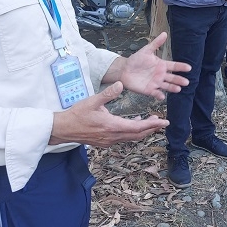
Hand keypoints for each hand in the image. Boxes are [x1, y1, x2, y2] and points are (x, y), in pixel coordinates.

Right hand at [50, 82, 168, 145]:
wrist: (63, 129)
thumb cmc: (77, 114)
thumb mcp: (92, 101)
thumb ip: (108, 93)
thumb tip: (121, 84)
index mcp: (112, 126)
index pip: (137, 127)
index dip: (152, 124)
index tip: (163, 122)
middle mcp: (113, 136)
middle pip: (138, 135)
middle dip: (151, 128)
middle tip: (163, 122)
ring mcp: (109, 141)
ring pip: (131, 138)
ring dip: (142, 131)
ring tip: (152, 122)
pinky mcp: (105, 141)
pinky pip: (123, 138)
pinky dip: (132, 132)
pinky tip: (133, 123)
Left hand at [119, 32, 190, 99]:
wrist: (125, 70)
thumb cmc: (136, 60)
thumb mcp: (146, 50)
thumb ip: (156, 43)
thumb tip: (165, 33)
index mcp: (162, 65)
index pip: (174, 66)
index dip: (181, 67)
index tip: (189, 68)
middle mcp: (161, 75)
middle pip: (172, 78)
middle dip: (179, 80)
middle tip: (186, 82)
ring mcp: (156, 83)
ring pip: (167, 86)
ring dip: (172, 88)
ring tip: (178, 89)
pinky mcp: (149, 90)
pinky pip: (156, 93)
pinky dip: (159, 95)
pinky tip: (162, 96)